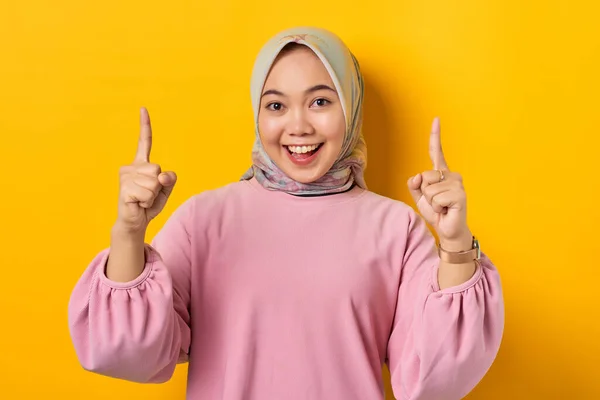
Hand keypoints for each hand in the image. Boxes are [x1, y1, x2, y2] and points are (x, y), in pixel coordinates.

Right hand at [115, 107, 176, 233]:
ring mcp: (126, 177)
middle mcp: (131, 167)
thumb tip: (163, 175)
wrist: (135, 222)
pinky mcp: (125, 188)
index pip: (145, 141)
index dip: (145, 125)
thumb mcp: (165, 191)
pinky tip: (138, 203)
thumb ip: (169, 180)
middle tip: (147, 195)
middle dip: (158, 186)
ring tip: (142, 200)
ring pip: (154, 182)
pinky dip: (148, 201)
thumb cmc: (149, 205)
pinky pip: (148, 192)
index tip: (143, 108)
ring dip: (153, 195)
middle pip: (158, 169)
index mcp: (141, 164)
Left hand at [407, 117, 471, 251]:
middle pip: (424, 176)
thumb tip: (417, 176)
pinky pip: (435, 198)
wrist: (447, 231)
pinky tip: (446, 210)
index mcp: (441, 173)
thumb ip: (414, 185)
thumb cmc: (436, 213)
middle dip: (424, 193)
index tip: (436, 119)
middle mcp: (451, 175)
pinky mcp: (459, 195)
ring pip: (428, 189)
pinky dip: (436, 207)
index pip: (436, 151)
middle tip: (436, 203)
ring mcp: (457, 184)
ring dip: (431, 202)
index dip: (435, 135)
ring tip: (442, 207)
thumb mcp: (419, 197)